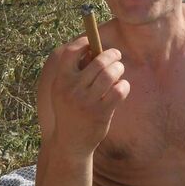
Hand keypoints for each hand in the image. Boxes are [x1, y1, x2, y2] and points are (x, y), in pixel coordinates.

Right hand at [50, 37, 129, 154]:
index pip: (71, 52)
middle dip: (112, 55)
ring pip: (111, 74)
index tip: (93, 43)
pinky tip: (122, 87)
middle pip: (98, 61)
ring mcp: (87, 101)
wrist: (70, 142)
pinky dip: (124, 85)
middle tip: (117, 56)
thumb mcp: (64, 91)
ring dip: (119, 68)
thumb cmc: (70, 110)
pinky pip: (119, 90)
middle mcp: (72, 90)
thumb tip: (94, 49)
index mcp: (60, 81)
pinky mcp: (101, 112)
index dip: (84, 43)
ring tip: (119, 70)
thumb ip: (75, 72)